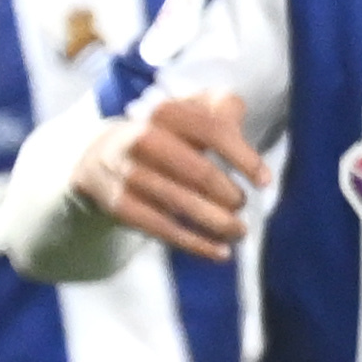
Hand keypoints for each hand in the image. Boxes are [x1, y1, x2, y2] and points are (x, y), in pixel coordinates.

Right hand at [78, 90, 263, 259]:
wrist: (96, 156)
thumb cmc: (164, 135)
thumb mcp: (188, 111)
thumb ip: (220, 108)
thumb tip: (238, 123)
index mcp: (167, 113)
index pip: (212, 131)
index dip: (243, 157)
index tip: (264, 181)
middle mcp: (142, 140)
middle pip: (198, 171)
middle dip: (229, 194)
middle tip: (242, 206)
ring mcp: (127, 174)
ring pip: (181, 203)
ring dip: (217, 222)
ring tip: (238, 231)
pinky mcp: (119, 205)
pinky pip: (162, 229)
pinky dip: (195, 244)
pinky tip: (219, 253)